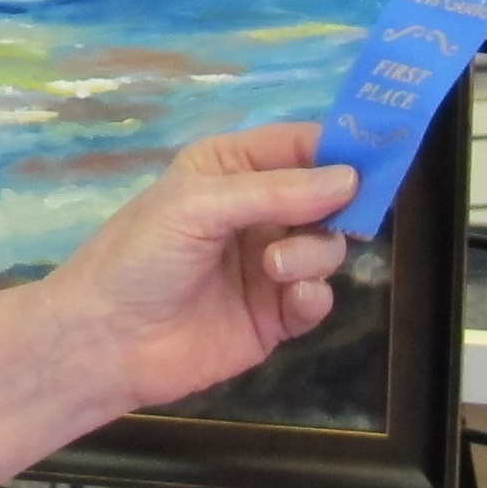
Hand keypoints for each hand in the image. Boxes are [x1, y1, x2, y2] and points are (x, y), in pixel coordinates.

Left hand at [39, 122, 356, 412]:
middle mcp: (253, 211)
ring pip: (326, 247)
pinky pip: (317, 298)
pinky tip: (292, 299)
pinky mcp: (273, 316)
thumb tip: (349, 178)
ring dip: (313, 254)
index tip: (380, 159)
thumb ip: (274, 192)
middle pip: (327, 198)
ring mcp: (265, 264)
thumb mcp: (198, 206)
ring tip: (275, 268)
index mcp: (228, 168)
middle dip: (336, 208)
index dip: (340, 149)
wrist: (106, 341)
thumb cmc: (139, 257)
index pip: (299, 146)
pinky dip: (313, 296)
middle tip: (344, 220)